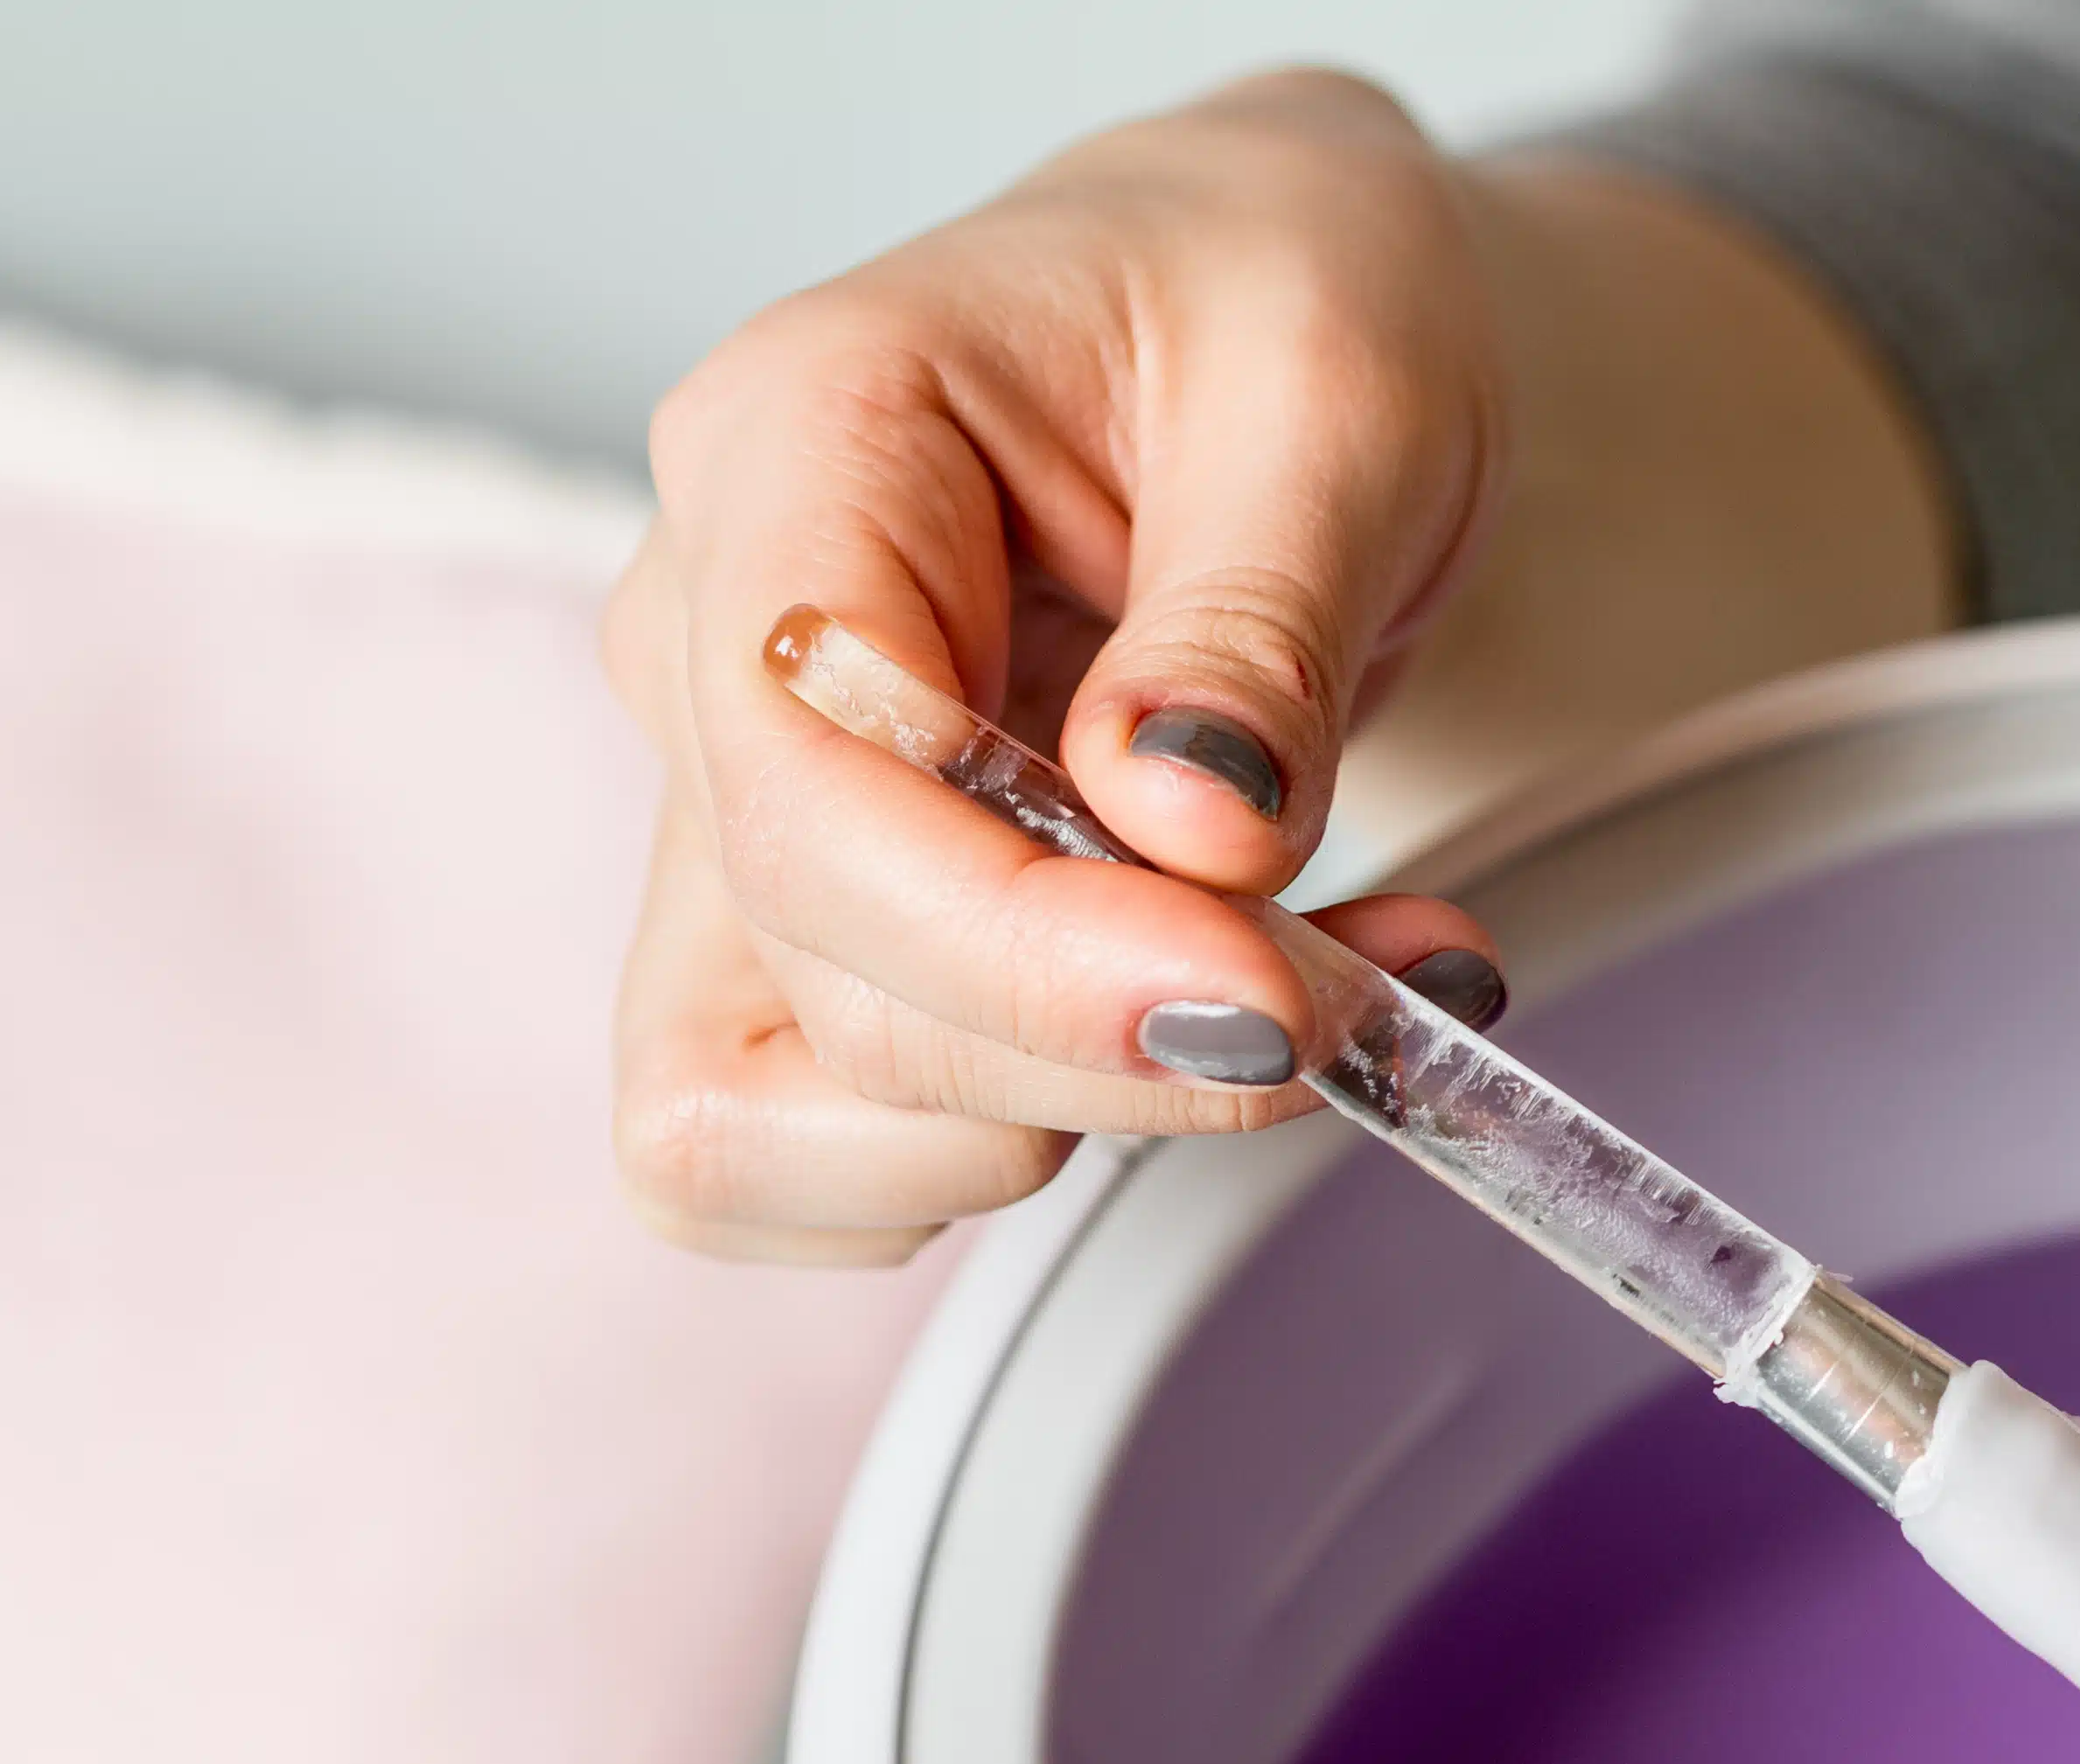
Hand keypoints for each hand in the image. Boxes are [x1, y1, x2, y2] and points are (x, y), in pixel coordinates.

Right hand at [603, 71, 1951, 1260]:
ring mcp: (732, 799)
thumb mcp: (1339, 392)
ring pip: (771, 1109)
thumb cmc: (1278, 300)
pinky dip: (1041, 1137)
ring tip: (1324, 1001)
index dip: (1024, 954)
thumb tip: (1188, 830)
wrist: (1261, 317)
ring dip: (1064, 1122)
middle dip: (1109, 1051)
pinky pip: (815, 1148)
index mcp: (793, 445)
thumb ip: (1257, 623)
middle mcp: (708, 635)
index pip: (809, 790)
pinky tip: (1222, 1027)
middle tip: (1371, 995)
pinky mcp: (809, 924)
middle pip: (820, 978)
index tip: (1261, 1003)